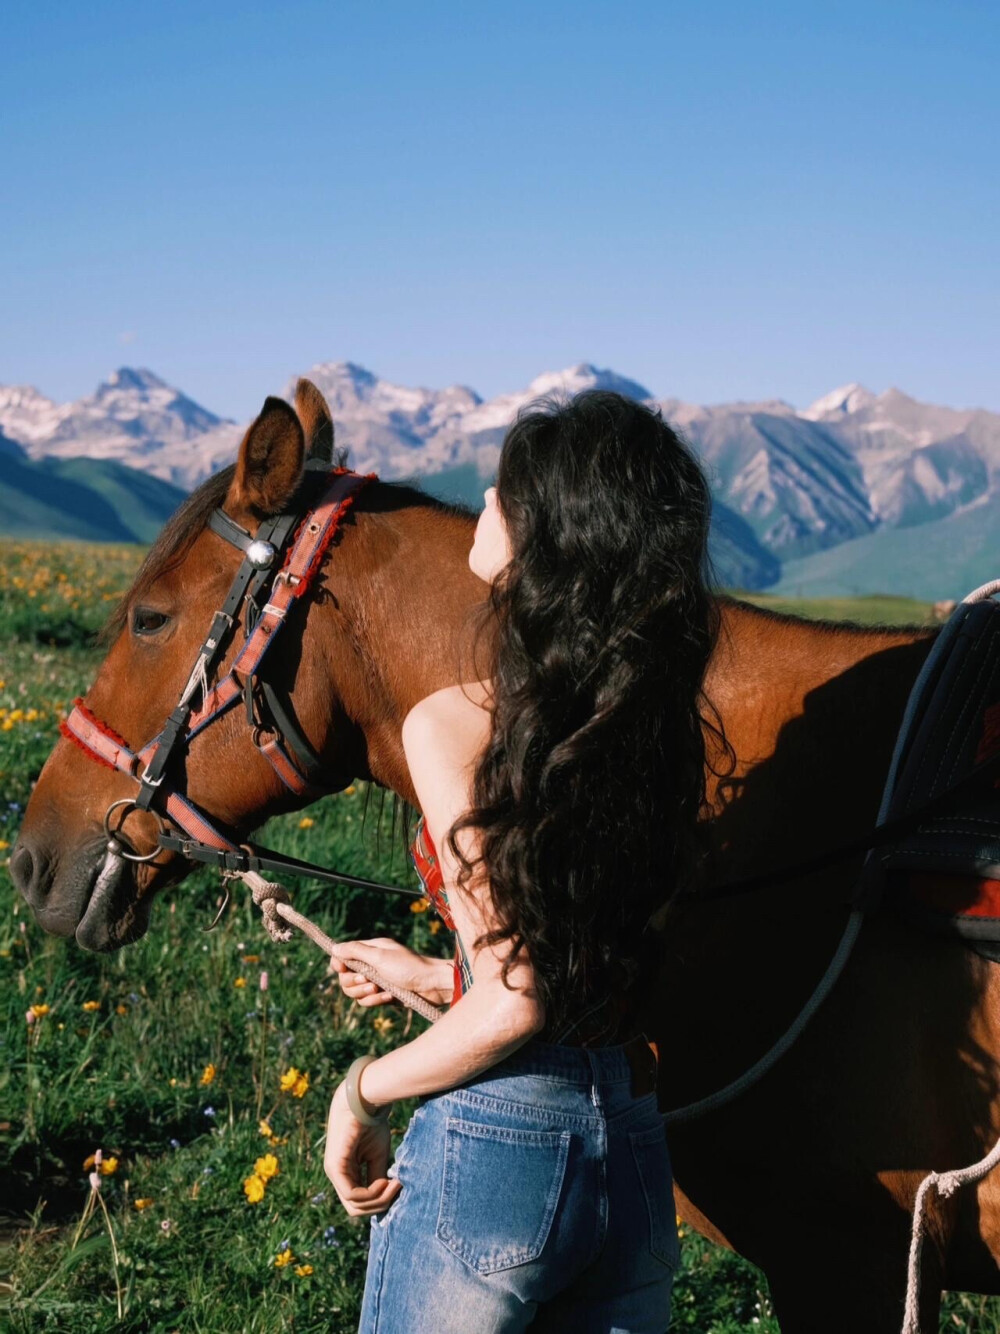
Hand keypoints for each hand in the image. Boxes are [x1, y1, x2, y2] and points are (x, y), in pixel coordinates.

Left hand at [324, 1080, 401, 1218]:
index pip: (359, 1202)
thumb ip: (377, 1178)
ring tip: (395, 1183)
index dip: (380, 1201)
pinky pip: (352, 1193)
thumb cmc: (371, 1123)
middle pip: (356, 1209)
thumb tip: (384, 1201)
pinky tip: (385, 1182)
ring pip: (354, 1205)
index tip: (398, 1186)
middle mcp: (336, 1176)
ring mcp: (333, 1172)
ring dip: (378, 1199)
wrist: (363, 1100)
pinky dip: (371, 1192)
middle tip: (397, 1188)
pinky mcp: (335, 1167)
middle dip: (379, 1204)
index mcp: (346, 1173)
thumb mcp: (378, 1156)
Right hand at [328, 937, 452, 1007]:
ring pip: (354, 992)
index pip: (343, 956)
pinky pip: (367, 1001)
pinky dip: (375, 1000)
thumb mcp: (380, 956)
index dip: (339, 964)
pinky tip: (389, 997)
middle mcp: (371, 964)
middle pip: (345, 977)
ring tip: (379, 990)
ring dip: (365, 993)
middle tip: (369, 981)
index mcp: (371, 950)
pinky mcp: (383, 994)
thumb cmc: (409, 967)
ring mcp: (377, 980)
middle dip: (354, 982)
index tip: (342, 969)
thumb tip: (334, 949)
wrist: (433, 985)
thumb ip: (356, 952)